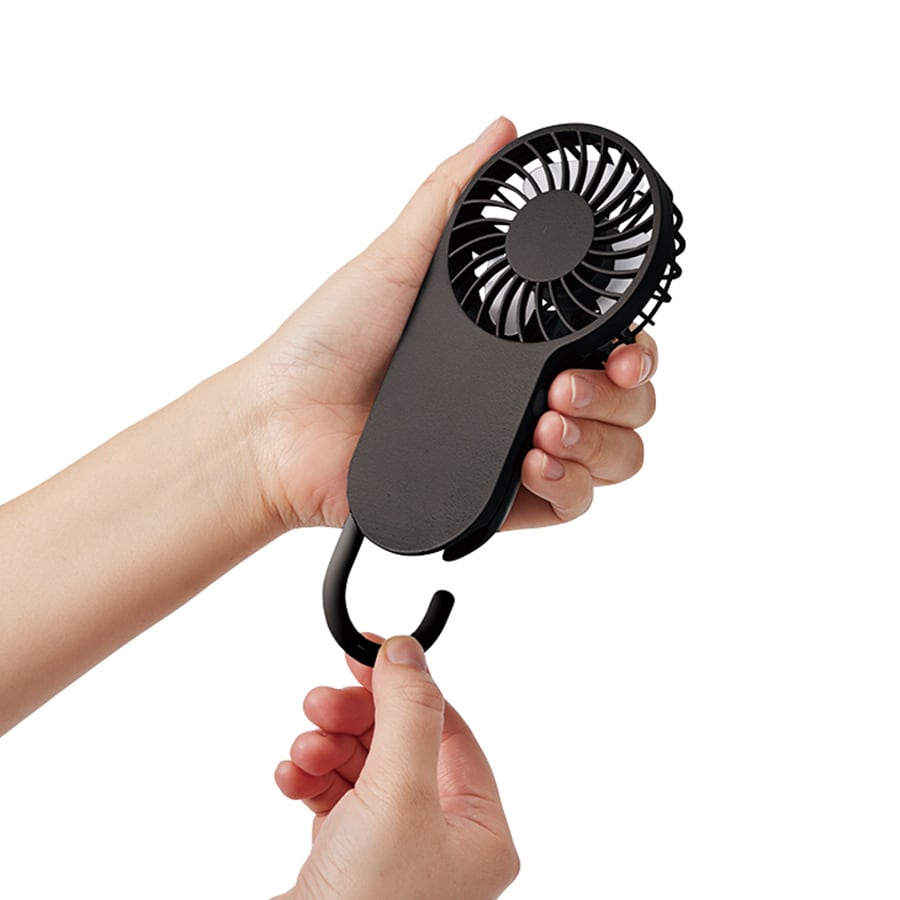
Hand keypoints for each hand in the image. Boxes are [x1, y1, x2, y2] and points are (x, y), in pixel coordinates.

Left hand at [246, 116, 657, 529]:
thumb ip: (450, 198)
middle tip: (565, 384)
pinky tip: (536, 458)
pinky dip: (572, 483)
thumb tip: (497, 132)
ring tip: (546, 420)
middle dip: (620, 393)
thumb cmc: (327, 343)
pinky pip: (574, 504)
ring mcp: (518, 448)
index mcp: (515, 341)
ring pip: (616, 454)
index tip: (622, 343)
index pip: (608, 343)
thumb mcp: (395, 258)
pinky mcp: (502, 499)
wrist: (283, 423)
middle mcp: (526, 393)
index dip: (633, 345)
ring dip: (600, 437)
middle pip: (629, 401)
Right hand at [273, 637, 518, 899]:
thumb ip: (407, 711)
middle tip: (323, 700)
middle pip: (400, 742)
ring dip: (328, 745)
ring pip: (363, 765)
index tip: (367, 648)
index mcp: (478, 830)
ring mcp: (392, 851)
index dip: (407, 684)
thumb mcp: (397, 794)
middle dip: (357, 716)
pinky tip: (292, 777)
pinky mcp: (347, 860)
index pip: (449, 730)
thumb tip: (407, 649)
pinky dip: (310, 776)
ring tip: (305, 748)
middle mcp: (441, 841)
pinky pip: (333, 795)